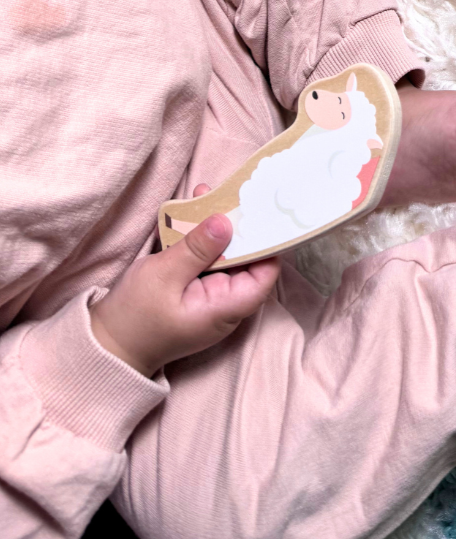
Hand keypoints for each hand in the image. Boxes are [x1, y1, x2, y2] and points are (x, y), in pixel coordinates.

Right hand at [90, 191, 278, 376]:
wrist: (104, 345)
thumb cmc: (134, 318)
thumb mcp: (164, 276)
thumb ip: (197, 249)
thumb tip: (226, 222)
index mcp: (226, 307)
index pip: (264, 273)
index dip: (267, 241)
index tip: (261, 209)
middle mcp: (224, 303)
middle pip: (244, 258)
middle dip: (236, 225)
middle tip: (228, 193)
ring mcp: (209, 296)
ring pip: (222, 255)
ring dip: (214, 227)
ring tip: (204, 195)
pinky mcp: (193, 290)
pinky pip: (204, 260)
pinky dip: (198, 238)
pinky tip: (189, 213)